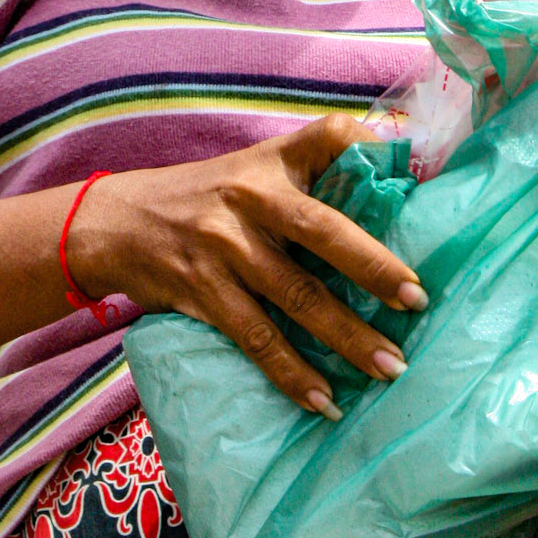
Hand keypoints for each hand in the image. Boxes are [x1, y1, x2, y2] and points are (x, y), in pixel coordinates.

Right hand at [66, 114, 427, 419]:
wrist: (117, 223)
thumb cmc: (207, 197)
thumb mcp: (254, 169)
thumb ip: (312, 171)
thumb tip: (395, 175)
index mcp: (271, 163)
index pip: (329, 137)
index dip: (373, 148)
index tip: (421, 176)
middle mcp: (251, 199)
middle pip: (323, 230)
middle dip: (374, 268)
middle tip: (417, 301)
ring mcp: (224, 247)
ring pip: (296, 296)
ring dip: (346, 337)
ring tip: (389, 368)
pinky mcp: (202, 292)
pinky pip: (256, 338)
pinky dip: (292, 372)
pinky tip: (323, 400)